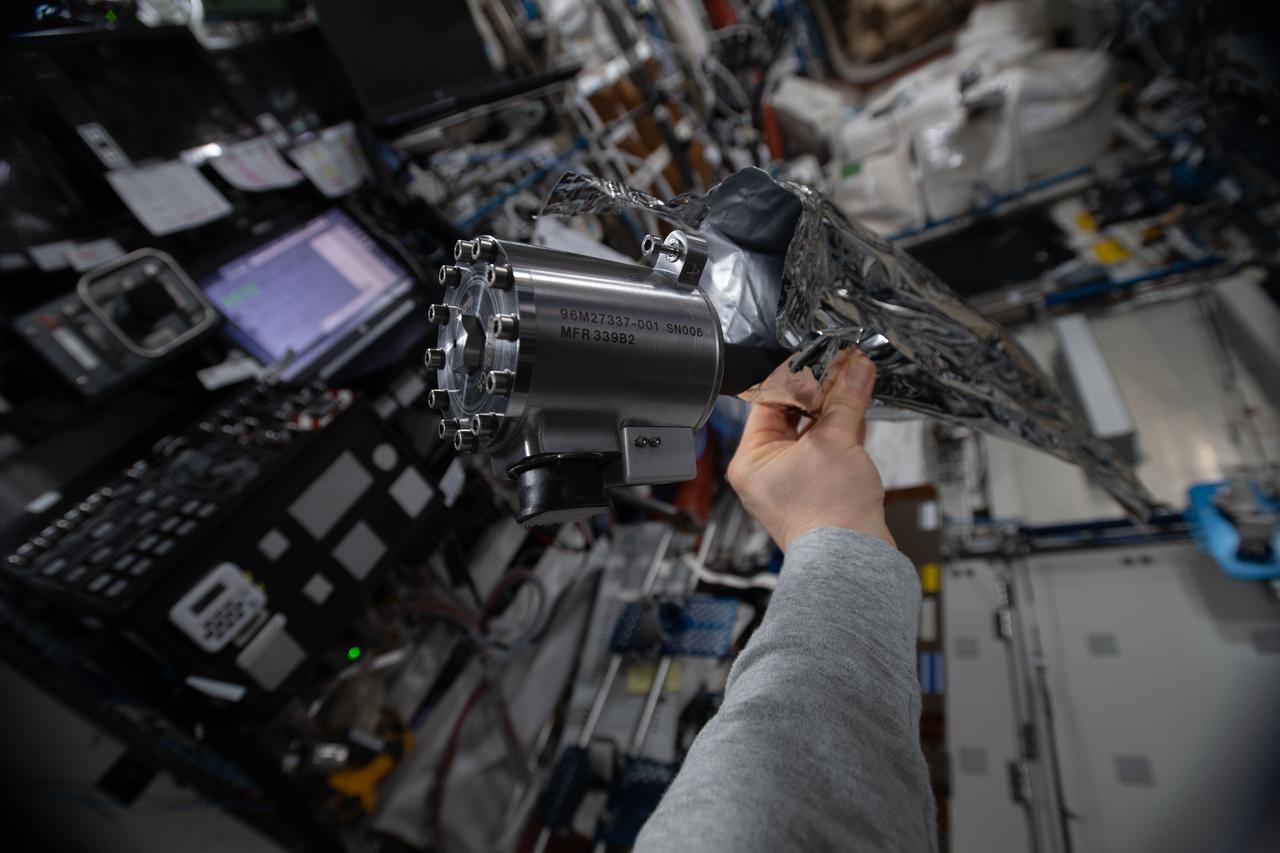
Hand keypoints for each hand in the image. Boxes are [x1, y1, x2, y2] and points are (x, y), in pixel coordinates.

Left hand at [726, 350, 893, 550]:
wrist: (852, 558)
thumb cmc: (827, 514)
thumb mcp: (836, 441)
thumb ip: (845, 399)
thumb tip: (854, 368)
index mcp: (751, 458)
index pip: (769, 402)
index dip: (799, 378)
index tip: (823, 360)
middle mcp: (764, 471)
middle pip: (792, 416)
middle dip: (822, 394)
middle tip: (845, 369)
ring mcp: (789, 483)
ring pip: (812, 434)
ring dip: (835, 412)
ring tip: (856, 385)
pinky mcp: (814, 492)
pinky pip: (824, 453)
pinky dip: (841, 436)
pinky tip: (858, 417)